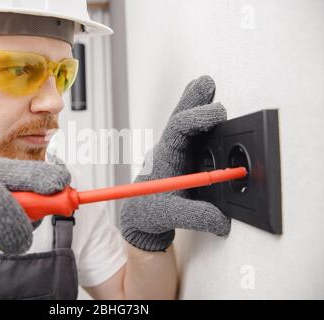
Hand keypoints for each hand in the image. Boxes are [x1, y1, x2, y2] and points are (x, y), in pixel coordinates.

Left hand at [120, 75, 230, 251]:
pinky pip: (196, 137)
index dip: (196, 118)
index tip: (217, 114)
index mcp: (164, 157)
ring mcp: (179, 153)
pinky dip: (204, 123)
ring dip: (197, 105)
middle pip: (181, 118)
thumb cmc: (148, 212)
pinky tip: (213, 117)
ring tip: (207, 85)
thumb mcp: (171, 215)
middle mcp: (171, 150)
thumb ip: (197, 216)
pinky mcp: (187, 160)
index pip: (178, 129)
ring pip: (187, 124)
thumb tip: (223, 219)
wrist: (140, 218)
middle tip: (207, 82)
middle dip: (193, 99)